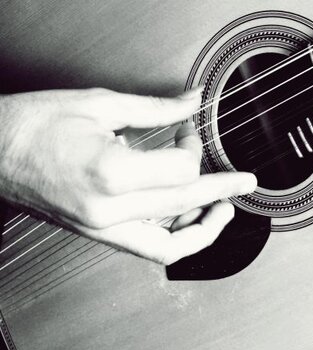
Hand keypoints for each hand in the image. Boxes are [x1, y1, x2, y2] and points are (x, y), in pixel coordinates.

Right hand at [0, 88, 256, 263]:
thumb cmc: (31, 125)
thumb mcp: (99, 105)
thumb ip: (157, 108)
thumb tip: (194, 100)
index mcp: (110, 173)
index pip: (182, 171)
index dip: (195, 147)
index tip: (190, 131)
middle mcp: (108, 209)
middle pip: (185, 206)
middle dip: (221, 192)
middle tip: (244, 182)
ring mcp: (101, 228)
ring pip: (170, 245)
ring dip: (204, 228)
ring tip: (222, 208)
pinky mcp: (96, 234)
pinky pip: (147, 249)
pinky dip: (176, 238)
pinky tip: (187, 219)